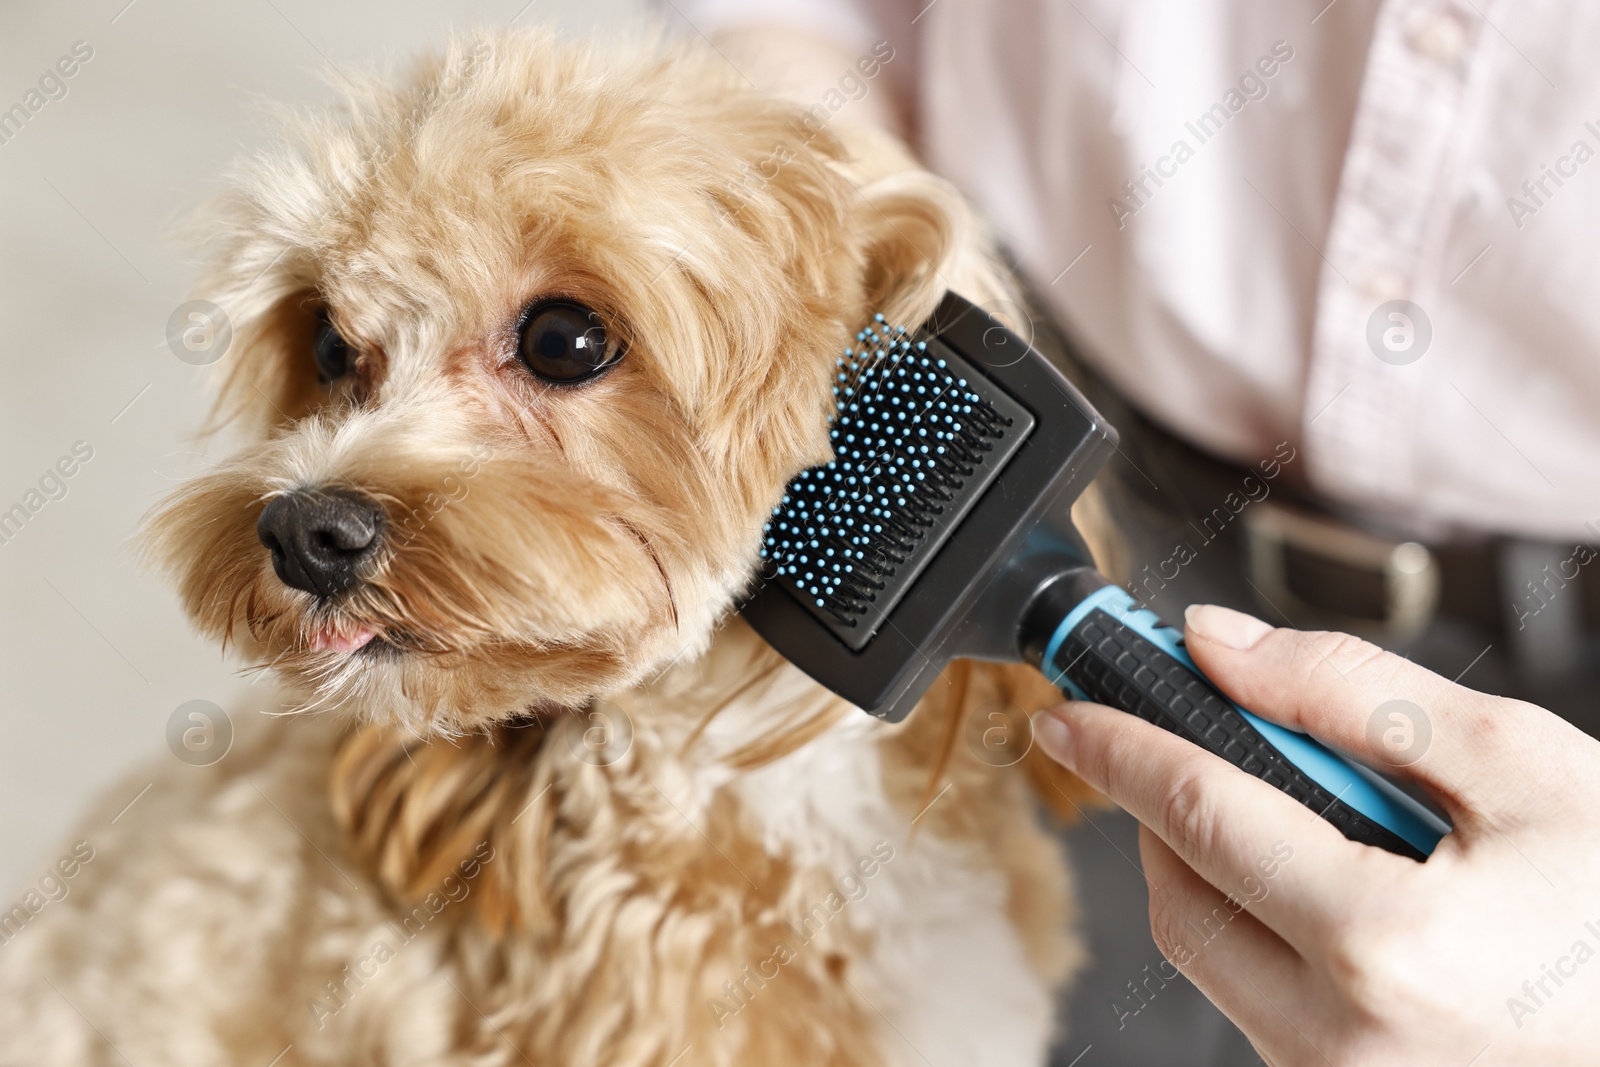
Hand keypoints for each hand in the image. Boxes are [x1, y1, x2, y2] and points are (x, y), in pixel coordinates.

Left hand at [1033, 604, 1599, 1065]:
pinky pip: (1256, 999)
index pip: (1198, 815)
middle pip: (1178, 894)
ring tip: (1302, 813)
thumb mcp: (1521, 766)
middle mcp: (1344, 1037)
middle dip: (1167, 806)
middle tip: (1193, 739)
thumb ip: (1352, 694)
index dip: (1121, 746)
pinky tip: (1334, 883)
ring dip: (1216, 866)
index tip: (1071, 708)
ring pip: (1207, 953)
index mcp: (1384, 945)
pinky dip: (1260, 925)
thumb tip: (1220, 646)